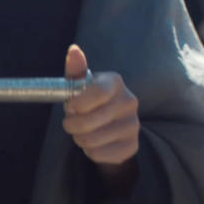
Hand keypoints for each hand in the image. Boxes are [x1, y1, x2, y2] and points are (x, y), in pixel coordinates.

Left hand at [62, 44, 139, 173]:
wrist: (109, 126)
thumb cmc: (89, 101)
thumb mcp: (80, 85)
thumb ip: (75, 69)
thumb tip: (73, 49)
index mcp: (115, 82)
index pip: (98, 92)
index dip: (78, 103)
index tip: (70, 107)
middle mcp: (129, 101)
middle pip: (90, 121)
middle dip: (72, 125)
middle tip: (70, 123)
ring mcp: (134, 125)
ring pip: (92, 140)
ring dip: (79, 139)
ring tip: (82, 132)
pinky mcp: (132, 146)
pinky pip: (99, 154)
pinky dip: (90, 151)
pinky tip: (94, 142)